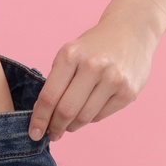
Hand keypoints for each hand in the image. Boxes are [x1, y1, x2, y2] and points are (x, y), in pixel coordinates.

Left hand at [28, 15, 158, 140]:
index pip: (49, 96)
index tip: (34, 133)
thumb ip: (58, 81)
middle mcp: (92, 66)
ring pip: (84, 117)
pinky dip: (90, 119)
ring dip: (72, 126)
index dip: (39, 118)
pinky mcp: (128, 92)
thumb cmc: (93, 46)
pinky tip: (86, 114)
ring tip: (67, 126)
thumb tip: (45, 116)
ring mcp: (113, 79)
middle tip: (51, 134)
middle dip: (55, 127)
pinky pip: (101, 115)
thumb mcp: (70, 53)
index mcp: (71, 54)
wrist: (130, 30)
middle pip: (66, 110)